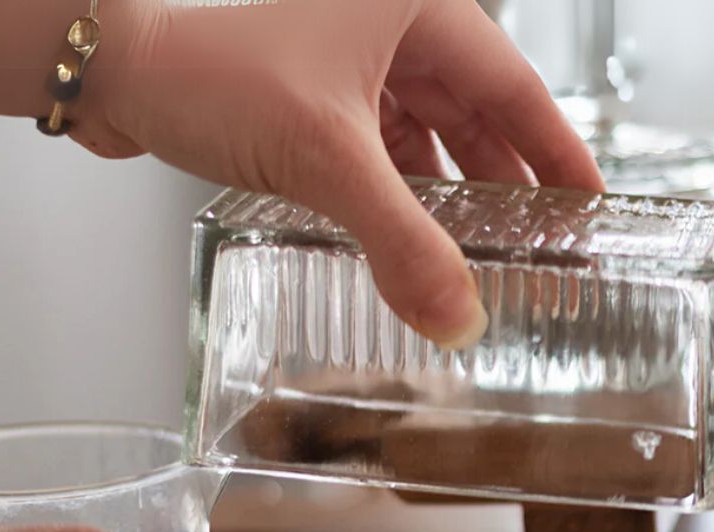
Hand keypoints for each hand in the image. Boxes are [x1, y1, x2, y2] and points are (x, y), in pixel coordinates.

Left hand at [0, 0, 603, 348]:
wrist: (119, 75)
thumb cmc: (218, 76)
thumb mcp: (330, 159)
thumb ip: (402, 241)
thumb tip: (461, 319)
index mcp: (419, 12)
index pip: (517, 91)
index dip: (559, 154)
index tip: (593, 207)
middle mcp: (396, 29)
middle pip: (479, 117)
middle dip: (507, 184)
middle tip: (540, 246)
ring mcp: (358, 65)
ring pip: (431, 137)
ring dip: (452, 195)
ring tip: (482, 254)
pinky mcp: (322, 100)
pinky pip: (386, 151)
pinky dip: (403, 195)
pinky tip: (413, 238)